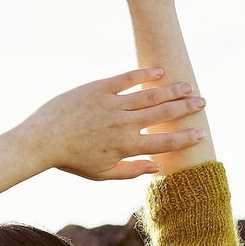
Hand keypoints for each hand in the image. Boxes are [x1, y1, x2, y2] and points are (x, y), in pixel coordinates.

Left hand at [18, 67, 204, 180]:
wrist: (42, 140)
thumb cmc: (70, 159)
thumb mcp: (100, 173)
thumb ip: (130, 171)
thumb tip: (155, 168)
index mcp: (125, 146)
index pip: (163, 142)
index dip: (184, 138)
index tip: (200, 134)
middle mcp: (123, 124)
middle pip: (163, 115)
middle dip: (186, 108)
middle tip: (202, 102)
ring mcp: (112, 105)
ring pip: (150, 95)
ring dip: (171, 90)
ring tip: (188, 85)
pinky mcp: (99, 88)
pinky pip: (127, 78)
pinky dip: (144, 74)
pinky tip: (159, 71)